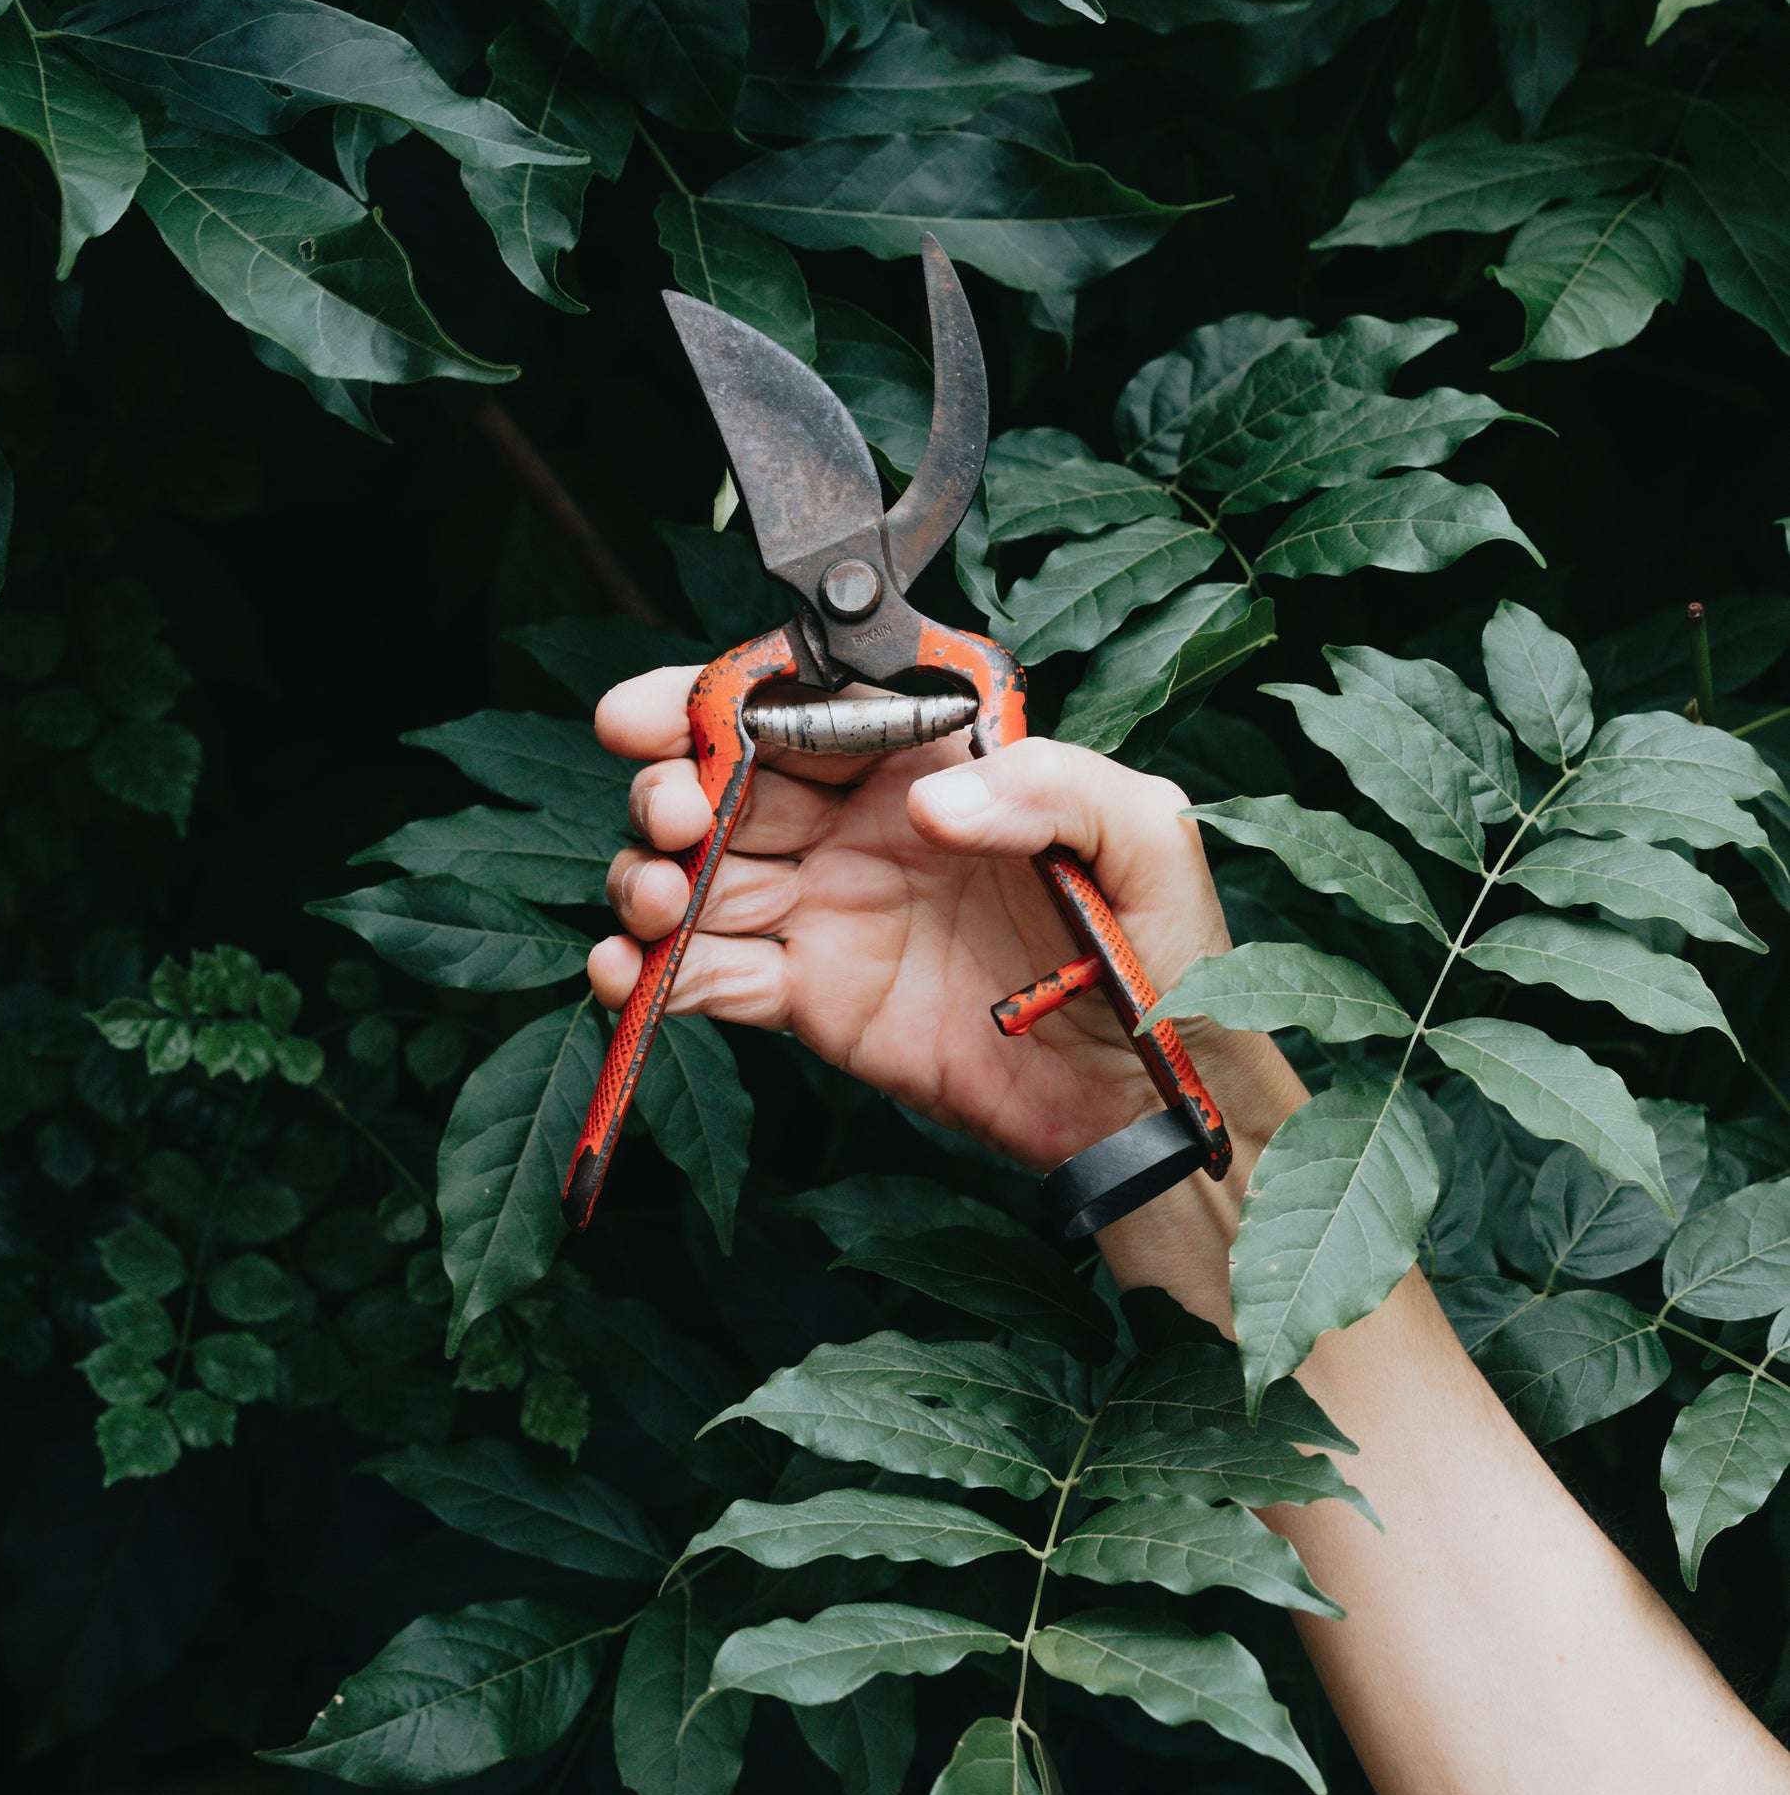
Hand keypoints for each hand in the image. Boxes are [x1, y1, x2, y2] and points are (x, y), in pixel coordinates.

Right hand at [588, 672, 1304, 1306]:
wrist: (1148, 1100)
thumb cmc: (1167, 952)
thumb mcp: (1148, 837)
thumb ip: (1054, 788)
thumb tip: (935, 801)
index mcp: (934, 755)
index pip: (808, 696)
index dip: (720, 693)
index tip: (660, 710)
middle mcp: (865, 820)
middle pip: (728, 775)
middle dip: (671, 780)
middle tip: (672, 813)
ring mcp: (829, 907)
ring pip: (700, 869)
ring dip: (649, 874)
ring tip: (660, 898)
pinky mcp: (811, 995)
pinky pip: (707, 973)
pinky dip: (648, 972)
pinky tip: (627, 972)